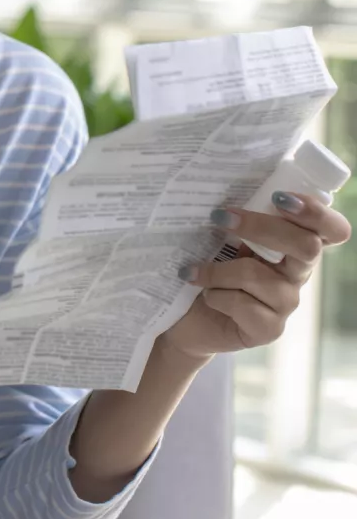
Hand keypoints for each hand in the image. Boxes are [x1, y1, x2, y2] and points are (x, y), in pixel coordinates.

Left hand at [161, 193, 351, 360]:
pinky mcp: (269, 329)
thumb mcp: (221, 238)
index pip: (331, 229)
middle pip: (306, 246)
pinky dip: (216, 295)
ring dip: (217, 270)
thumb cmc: (205, 268)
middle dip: (261, 226)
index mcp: (293, 246)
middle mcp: (297, 274)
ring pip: (258, 276)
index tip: (279, 197)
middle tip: (219, 217)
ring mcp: (286, 303)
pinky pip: (244, 305)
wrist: (186, 318)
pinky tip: (205, 295)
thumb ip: (235, 218)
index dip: (316, 213)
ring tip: (193, 272)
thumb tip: (219, 189)